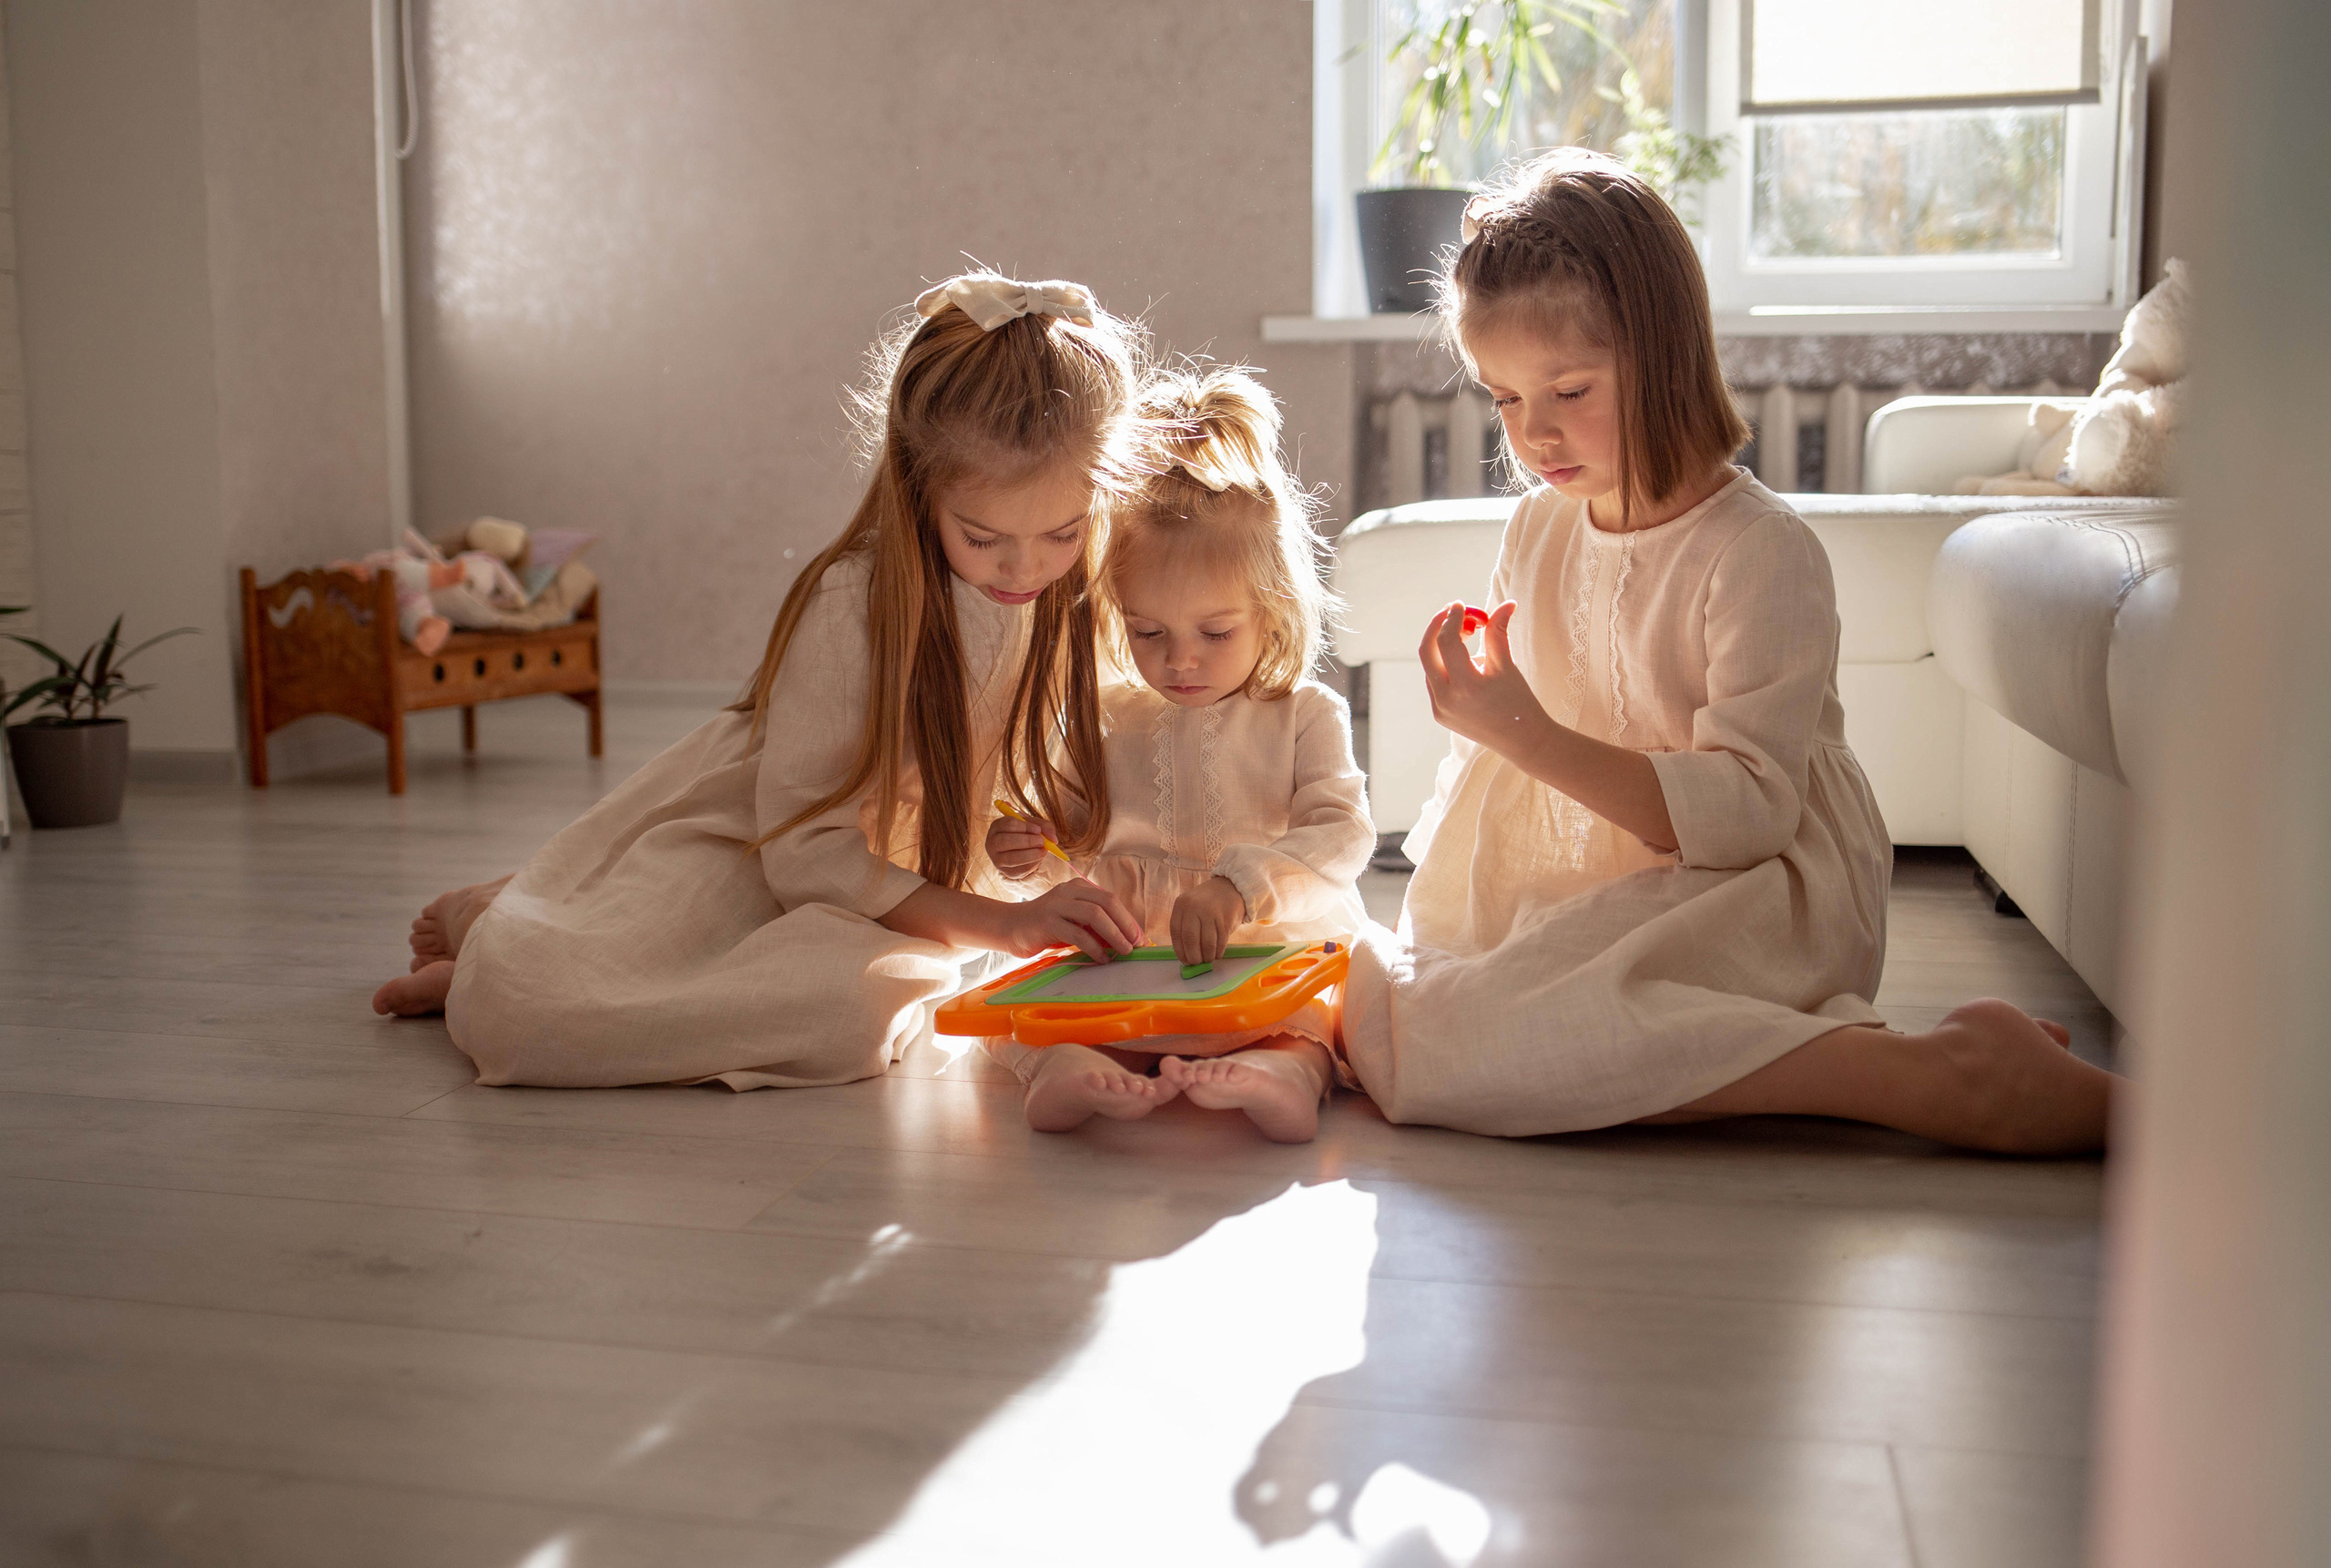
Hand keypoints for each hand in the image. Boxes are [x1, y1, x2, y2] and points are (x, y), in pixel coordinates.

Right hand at [986, 812, 1057, 879]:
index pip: (1008, 824)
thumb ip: (1045, 828)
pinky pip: (1019, 869)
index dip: (1025, 827)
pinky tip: (1038, 858)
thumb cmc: (1025, 833)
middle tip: (1041, 841)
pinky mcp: (1006, 872)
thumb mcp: (1034, 826)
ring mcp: (997, 859)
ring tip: (1043, 851)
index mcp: (997, 826)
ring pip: (1011, 858)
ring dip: (1030, 855)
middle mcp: (992, 842)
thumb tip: (1054, 840)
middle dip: (1026, 841)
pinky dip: (1032, 864)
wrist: (1020, 851)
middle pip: (1005, 841)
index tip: (1038, 830)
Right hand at [993, 877, 1142, 962]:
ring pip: (1094, 915)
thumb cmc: (1046, 927)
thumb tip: (1126, 940)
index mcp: (1078, 887)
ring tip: (1123, 951)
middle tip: (1136, 944)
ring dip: (1114, 935)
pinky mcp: (1047, 922)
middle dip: (1125, 924)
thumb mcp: (1074, 923)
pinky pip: (1077, 934)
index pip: (1110, 899)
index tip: (1140, 938)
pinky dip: (1094, 947)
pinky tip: (1101, 958)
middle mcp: (1068, 891)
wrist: (1010, 928)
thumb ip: (1096, 927)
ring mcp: (1057, 905)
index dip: (1128, 919)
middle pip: (1106, 902)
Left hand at [1169, 876, 1246, 964]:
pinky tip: (1216, 954)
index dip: (1180, 951)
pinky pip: (1220, 942)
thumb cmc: (1208, 902)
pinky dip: (1218, 952)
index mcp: (1181, 905)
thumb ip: (1186, 926)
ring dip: (1207, 956)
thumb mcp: (1191, 906)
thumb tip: (1185, 954)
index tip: (1184, 961)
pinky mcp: (1225, 919)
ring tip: (1208, 959)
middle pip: (1190, 940)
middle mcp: (1194, 907)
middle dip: (1193, 957)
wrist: (1231, 887)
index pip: (1176, 933)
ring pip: (1207, 943)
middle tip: (1196, 963)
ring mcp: (1210, 913)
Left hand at [1418, 599, 1551, 756]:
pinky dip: (1444, 664)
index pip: (1447, 641)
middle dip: (1437, 626)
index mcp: (1466, 686)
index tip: (1461, 606)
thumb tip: (1506, 604)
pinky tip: (1465, 660)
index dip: (1453, 619)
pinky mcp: (1439, 714)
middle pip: (1427, 651)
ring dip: (1443, 645)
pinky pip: (1433, 680)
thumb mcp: (1507, 665)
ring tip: (1469, 636)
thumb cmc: (1519, 701)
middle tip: (1453, 612)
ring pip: (1429, 665)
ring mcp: (1439, 708)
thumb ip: (1498, 632)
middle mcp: (1446, 699)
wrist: (1521, 740)